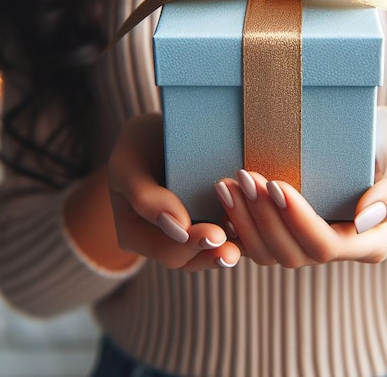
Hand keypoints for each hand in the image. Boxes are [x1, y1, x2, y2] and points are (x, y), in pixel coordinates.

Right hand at [108, 114, 240, 271]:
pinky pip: (230, 232)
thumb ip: (144, 197)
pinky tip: (258, 222)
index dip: (190, 247)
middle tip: (233, 247)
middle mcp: (164, 238)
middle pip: (192, 258)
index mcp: (137, 233)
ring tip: (247, 242)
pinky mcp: (215, 217)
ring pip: (214, 250)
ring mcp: (191, 229)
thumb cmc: (138, 143)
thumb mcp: (128, 164)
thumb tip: (178, 227)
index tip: (212, 234)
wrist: (160, 128)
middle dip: (213, 252)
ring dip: (232, 247)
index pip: (166, 251)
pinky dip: (244, 229)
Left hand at [214, 106, 386, 266]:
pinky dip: (237, 226)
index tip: (277, 184)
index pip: (325, 245)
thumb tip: (365, 218)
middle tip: (243, 176)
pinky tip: (223, 198)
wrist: (382, 137)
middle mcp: (337, 247)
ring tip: (227, 184)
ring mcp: (310, 240)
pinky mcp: (290, 227)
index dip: (297, 220)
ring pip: (269, 252)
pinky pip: (258, 240)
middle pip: (290, 252)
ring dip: (244, 222)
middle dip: (263, 218)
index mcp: (368, 242)